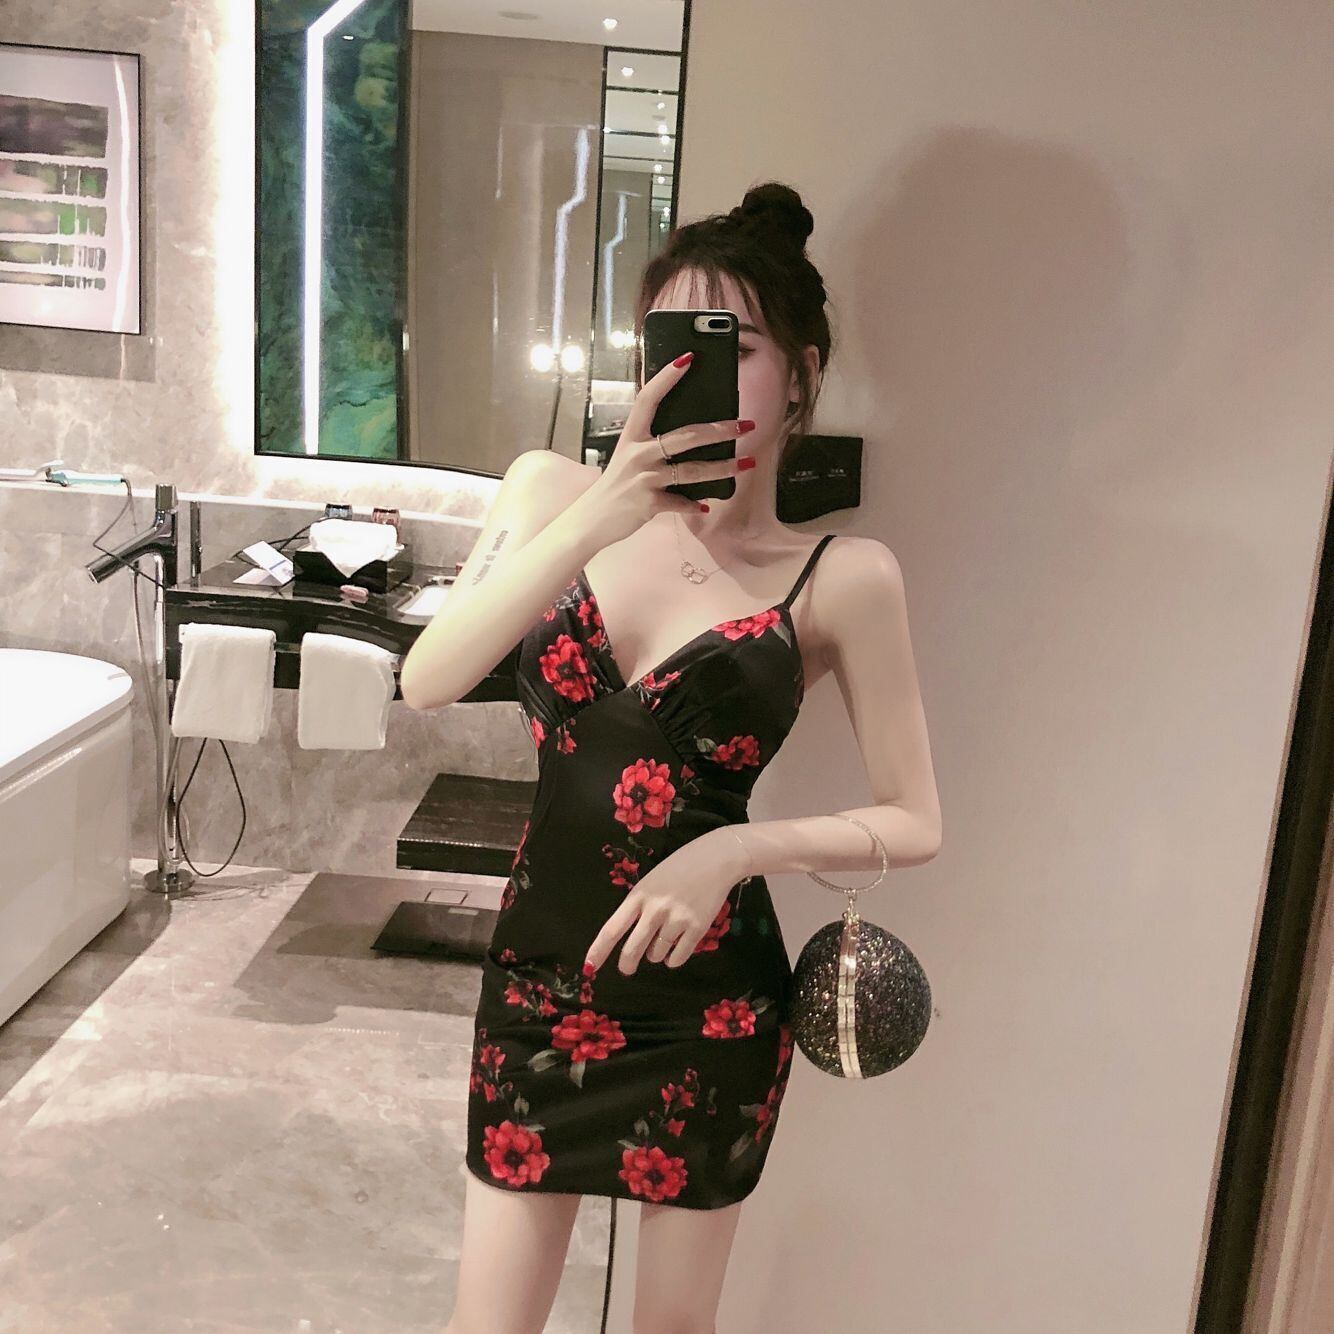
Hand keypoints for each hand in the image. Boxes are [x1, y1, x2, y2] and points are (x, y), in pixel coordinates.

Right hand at [577, 351, 756, 547]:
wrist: (591, 520)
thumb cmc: (616, 485)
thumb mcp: (627, 457)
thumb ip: (651, 444)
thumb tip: (692, 435)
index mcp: (631, 436)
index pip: (649, 398)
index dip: (667, 377)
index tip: (689, 358)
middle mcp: (637, 453)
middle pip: (685, 436)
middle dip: (720, 430)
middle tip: (746, 425)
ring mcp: (644, 478)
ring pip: (692, 470)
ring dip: (723, 467)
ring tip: (747, 463)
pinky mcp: (649, 503)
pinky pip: (681, 502)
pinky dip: (695, 505)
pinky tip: (706, 506)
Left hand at [584, 829, 751, 975]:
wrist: (716, 858)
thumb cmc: (680, 867)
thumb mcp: (651, 881)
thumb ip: (640, 906)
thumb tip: (632, 939)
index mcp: (638, 895)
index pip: (612, 928)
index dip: (599, 950)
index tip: (588, 967)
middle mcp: (655, 910)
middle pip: (632, 949)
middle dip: (627, 965)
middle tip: (627, 969)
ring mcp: (676, 920)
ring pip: (656, 955)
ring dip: (656, 954)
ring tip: (665, 937)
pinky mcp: (697, 928)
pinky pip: (678, 958)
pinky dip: (674, 959)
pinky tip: (676, 949)